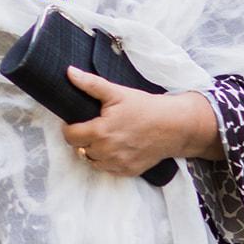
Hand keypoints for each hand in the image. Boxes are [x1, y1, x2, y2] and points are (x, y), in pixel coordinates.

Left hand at [60, 67, 221, 176]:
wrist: (173, 126)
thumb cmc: (145, 107)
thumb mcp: (117, 93)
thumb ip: (90, 84)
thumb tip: (69, 72)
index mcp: (100, 132)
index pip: (70, 137)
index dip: (70, 128)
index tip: (76, 122)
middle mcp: (107, 152)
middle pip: (80, 148)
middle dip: (83, 138)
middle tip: (94, 126)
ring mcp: (118, 164)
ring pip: (92, 161)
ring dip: (93, 151)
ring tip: (104, 137)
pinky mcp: (128, 171)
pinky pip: (108, 169)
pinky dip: (108, 160)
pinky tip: (116, 147)